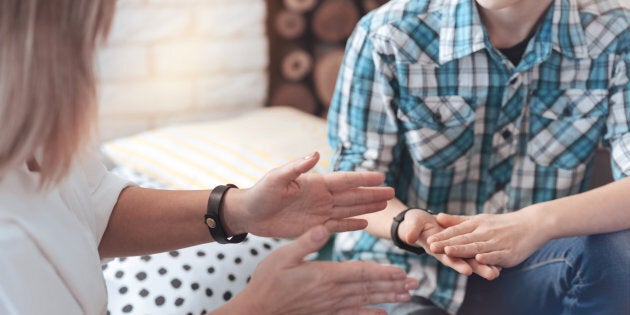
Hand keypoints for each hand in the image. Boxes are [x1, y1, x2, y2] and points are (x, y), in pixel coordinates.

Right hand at [220, 226, 418, 314]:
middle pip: (368, 288)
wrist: (258, 310)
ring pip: (365, 301)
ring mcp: (330, 305)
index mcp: (324, 275)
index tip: (401, 270)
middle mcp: (332, 292)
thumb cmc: (267, 280)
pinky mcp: (325, 313)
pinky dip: (369, 314)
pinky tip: (383, 314)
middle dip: (392, 285)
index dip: (382, 271)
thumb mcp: (282, 255)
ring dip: (387, 297)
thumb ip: (305, 242)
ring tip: (407, 295)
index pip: (360, 272)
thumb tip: (323, 228)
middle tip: (413, 283)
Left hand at [226, 152, 394, 237]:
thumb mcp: (276, 178)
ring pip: (348, 210)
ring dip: (366, 207)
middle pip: (352, 195)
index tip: (381, 176)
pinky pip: (337, 226)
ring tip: (384, 205)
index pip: (344, 180)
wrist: (249, 214)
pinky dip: (351, 225)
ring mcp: (318, 212)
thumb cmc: (260, 193)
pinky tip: (365, 224)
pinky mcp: (313, 227)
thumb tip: (315, 153)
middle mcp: (320, 197)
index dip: (362, 178)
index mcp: (315, 183)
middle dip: (372, 193)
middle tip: (392, 192)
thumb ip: (296, 167)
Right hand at [398, 209, 500, 279]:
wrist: (419, 222)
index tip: (467, 270)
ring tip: (497, 273)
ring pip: (471, 258)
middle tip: (491, 275)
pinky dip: (485, 257)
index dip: (456, 263)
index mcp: (436, 247)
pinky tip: (498, 263)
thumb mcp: (412, 225)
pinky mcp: (461, 243)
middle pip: (464, 261)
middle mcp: (447, 252)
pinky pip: (475, 251)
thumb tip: (409, 237)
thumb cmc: (415, 224)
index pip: (447, 257)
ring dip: (484, 265)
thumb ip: (411, 230)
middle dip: (477, 268)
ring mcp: (455, 249)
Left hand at [427, 209, 547, 267]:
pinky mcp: (508, 253)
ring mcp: (497, 242)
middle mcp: (485, 232)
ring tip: (449, 252)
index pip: (456, 231)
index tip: (428, 240)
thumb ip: (458, 221)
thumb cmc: (501, 224)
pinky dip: (489, 257)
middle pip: (463, 239)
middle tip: (431, 247)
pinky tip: (480, 259)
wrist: (531, 224)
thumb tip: (437, 217)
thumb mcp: (479, 219)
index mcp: (477, 224)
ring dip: (463, 250)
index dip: (442, 236)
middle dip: (447, 244)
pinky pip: (497, 255)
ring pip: (477, 247)